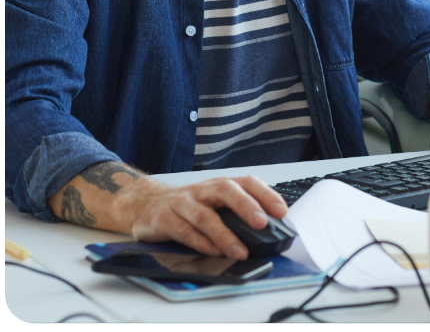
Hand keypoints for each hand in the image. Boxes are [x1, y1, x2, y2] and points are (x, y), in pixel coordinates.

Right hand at [129, 175, 286, 259]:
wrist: (144, 203)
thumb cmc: (187, 206)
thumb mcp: (212, 203)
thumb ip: (235, 214)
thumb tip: (268, 231)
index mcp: (219, 185)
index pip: (246, 182)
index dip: (265, 194)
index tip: (282, 211)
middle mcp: (202, 190)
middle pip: (226, 191)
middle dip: (246, 206)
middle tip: (262, 223)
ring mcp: (183, 203)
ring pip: (206, 216)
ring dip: (225, 234)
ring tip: (240, 251)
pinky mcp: (164, 218)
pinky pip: (184, 231)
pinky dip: (200, 242)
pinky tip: (213, 251)